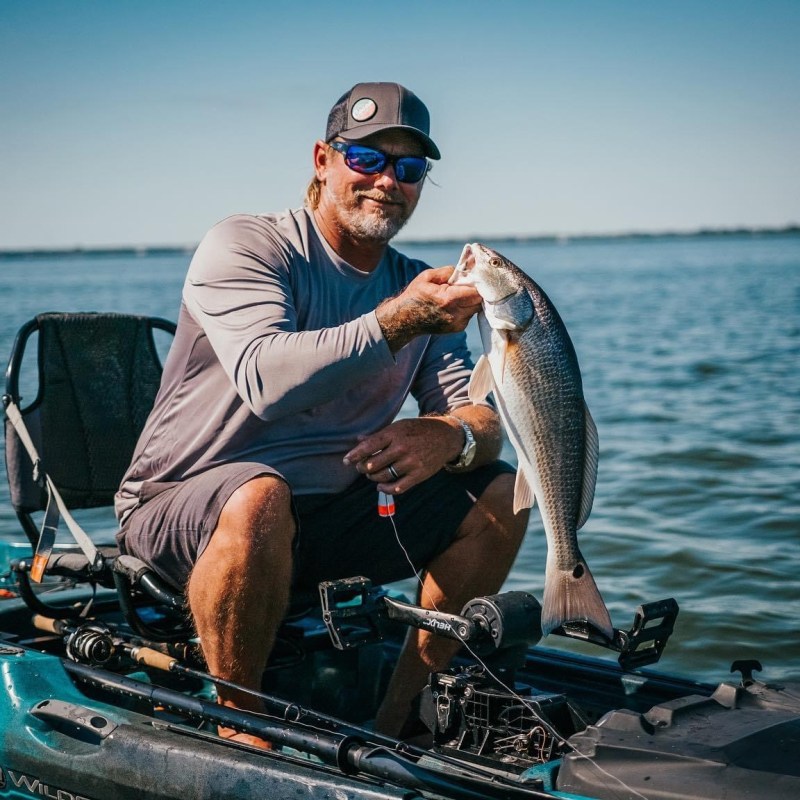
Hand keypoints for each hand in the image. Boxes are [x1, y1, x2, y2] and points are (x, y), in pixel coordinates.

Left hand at [343, 417, 462, 494]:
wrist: (446, 437)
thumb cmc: (418, 430)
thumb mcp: (399, 426)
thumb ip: (379, 435)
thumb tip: (358, 440)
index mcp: (395, 433)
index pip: (369, 446)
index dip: (355, 455)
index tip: (346, 461)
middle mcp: (402, 448)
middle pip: (373, 464)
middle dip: (363, 468)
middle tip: (362, 467)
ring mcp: (411, 462)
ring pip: (383, 476)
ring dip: (373, 478)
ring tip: (372, 475)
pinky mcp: (419, 474)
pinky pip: (398, 487)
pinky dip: (386, 489)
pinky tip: (381, 486)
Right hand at [376, 267, 482, 352]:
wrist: (405, 319)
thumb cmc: (415, 295)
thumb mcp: (427, 276)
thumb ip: (448, 271)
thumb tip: (465, 268)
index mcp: (448, 299)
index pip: (476, 292)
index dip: (478, 284)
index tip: (475, 277)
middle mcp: (455, 314)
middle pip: (479, 301)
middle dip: (476, 291)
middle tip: (467, 284)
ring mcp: (457, 324)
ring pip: (476, 308)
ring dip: (471, 300)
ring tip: (458, 294)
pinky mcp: (457, 329)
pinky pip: (469, 314)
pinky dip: (466, 308)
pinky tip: (454, 304)